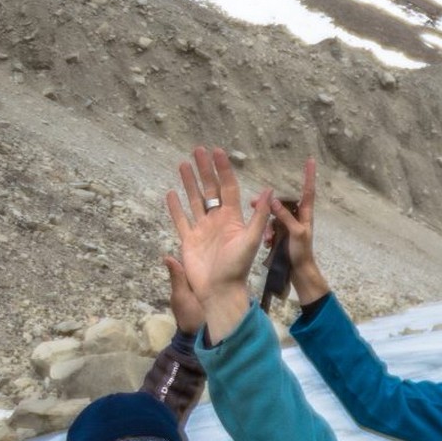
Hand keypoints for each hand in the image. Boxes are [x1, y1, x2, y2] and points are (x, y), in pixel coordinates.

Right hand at [165, 146, 274, 343]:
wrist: (221, 290)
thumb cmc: (239, 267)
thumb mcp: (252, 239)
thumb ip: (259, 216)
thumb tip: (270, 190)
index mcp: (233, 219)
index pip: (228, 188)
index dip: (223, 170)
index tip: (217, 152)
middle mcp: (217, 221)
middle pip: (210, 189)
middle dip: (204, 170)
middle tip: (198, 150)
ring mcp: (202, 230)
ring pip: (195, 200)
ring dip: (189, 183)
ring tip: (183, 163)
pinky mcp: (189, 240)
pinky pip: (181, 219)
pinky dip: (175, 207)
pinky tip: (171, 193)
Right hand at [269, 157, 328, 305]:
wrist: (299, 273)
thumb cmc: (301, 253)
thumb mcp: (295, 234)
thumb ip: (286, 217)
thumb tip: (274, 199)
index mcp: (305, 214)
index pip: (307, 191)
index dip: (308, 176)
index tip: (310, 160)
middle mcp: (297, 217)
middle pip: (282, 202)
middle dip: (268, 203)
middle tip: (252, 201)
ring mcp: (288, 225)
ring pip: (273, 215)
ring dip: (267, 221)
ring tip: (266, 233)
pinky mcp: (280, 234)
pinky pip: (270, 227)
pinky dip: (266, 232)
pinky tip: (267, 241)